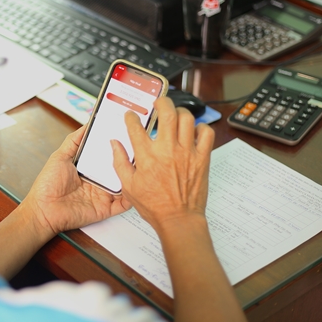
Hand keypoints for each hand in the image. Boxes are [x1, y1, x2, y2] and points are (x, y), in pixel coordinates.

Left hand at [22, 126, 130, 237]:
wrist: (43, 209)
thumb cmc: (47, 184)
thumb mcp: (60, 156)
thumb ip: (74, 140)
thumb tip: (87, 125)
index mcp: (89, 168)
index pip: (108, 155)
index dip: (117, 145)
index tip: (125, 133)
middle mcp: (98, 180)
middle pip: (118, 169)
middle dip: (128, 158)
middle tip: (137, 146)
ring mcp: (103, 195)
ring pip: (124, 184)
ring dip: (132, 175)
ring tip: (139, 162)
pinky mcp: (105, 209)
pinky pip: (123, 204)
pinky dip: (132, 197)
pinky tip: (136, 185)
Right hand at [111, 96, 214, 230]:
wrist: (178, 219)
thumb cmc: (154, 206)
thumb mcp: (128, 186)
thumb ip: (119, 162)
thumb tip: (114, 144)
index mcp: (147, 156)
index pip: (135, 126)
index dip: (131, 117)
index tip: (131, 116)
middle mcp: (167, 150)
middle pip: (167, 113)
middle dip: (162, 101)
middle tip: (159, 103)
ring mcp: (187, 153)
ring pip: (187, 119)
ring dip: (180, 112)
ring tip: (176, 115)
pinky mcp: (202, 158)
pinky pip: (207, 134)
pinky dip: (201, 128)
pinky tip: (194, 132)